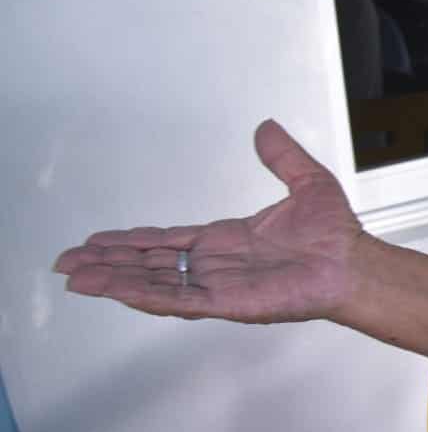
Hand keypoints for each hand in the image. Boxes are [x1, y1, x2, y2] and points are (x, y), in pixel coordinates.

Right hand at [54, 121, 366, 322]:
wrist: (354, 262)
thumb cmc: (336, 234)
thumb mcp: (306, 181)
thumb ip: (281, 156)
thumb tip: (266, 128)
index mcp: (227, 240)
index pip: (168, 242)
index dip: (132, 241)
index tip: (100, 240)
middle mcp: (218, 265)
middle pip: (151, 264)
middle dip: (109, 262)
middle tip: (69, 261)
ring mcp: (220, 285)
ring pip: (156, 283)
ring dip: (116, 279)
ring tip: (77, 277)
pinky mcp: (229, 303)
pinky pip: (180, 300)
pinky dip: (148, 295)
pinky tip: (118, 290)